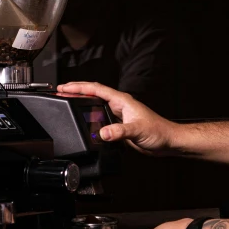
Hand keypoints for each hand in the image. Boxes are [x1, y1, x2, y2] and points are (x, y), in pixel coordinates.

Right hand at [56, 81, 177, 154]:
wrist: (168, 141)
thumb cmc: (159, 132)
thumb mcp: (137, 130)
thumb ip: (120, 132)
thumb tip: (103, 133)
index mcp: (122, 101)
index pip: (96, 89)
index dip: (79, 87)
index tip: (64, 87)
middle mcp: (119, 105)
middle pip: (93, 94)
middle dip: (76, 91)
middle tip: (60, 92)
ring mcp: (119, 115)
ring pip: (96, 105)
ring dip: (82, 103)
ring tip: (67, 102)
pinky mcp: (120, 125)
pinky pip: (100, 118)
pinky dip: (89, 117)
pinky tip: (84, 122)